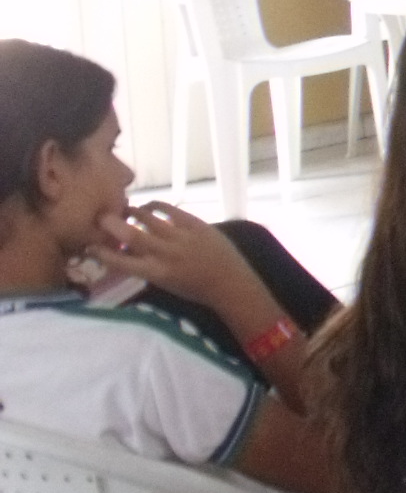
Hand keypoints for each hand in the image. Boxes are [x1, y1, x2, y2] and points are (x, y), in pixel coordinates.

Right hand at [90, 203, 261, 309]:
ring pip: (148, 218)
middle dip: (112, 225)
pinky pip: (170, 209)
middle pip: (131, 235)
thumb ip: (145, 267)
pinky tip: (148, 205)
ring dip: (133, 212)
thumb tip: (126, 252)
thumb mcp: (164, 283)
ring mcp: (181, 237)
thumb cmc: (195, 288)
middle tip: (101, 218)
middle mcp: (165, 254)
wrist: (230, 283)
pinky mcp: (195, 224)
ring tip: (125, 209)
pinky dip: (156, 205)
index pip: (120, 262)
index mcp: (155, 273)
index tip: (89, 245)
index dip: (101, 252)